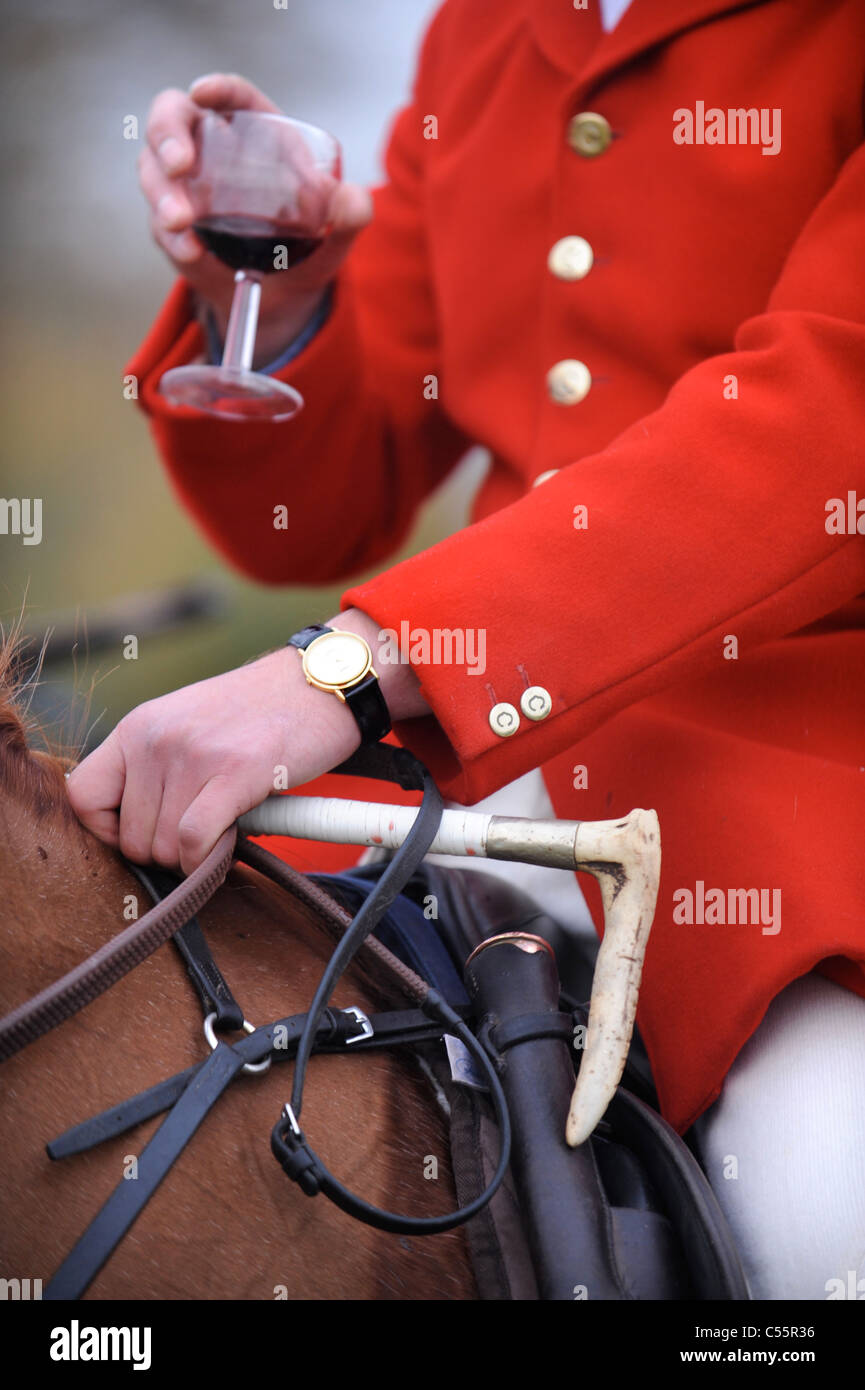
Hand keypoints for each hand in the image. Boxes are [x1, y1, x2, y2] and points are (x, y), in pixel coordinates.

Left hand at [67, 609, 429, 874]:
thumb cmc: (259, 713)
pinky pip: (195, 842)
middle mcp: (156, 739)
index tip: (143, 833)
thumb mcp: (186, 724)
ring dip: (195, 856)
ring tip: (226, 825)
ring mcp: (193, 755)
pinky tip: (231, 840)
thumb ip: (153, 767)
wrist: (319, 681)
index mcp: (137, 727)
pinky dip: (209, 860)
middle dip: (167, 851)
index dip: (108, 831)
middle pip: (130, 839)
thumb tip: (135, 834)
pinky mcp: (235, 772)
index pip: (83, 796)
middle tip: (204, 831)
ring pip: (164, 848)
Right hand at [138, 73, 371, 358]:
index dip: (216, 89)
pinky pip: (160, 222)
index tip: (202, 92)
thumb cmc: (308, 251)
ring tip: (181, 222)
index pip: (233, 98)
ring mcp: (187, 187)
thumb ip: (350, 218)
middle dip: (167, 136)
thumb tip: (353, 199)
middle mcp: (213, 152)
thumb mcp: (334, 238)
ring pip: (154, 170)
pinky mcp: (174, 225)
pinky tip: (189, 250)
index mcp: (257, 136)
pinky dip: (170, 236)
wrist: (281, 300)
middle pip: (173, 119)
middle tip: (178, 166)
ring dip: (162, 194)